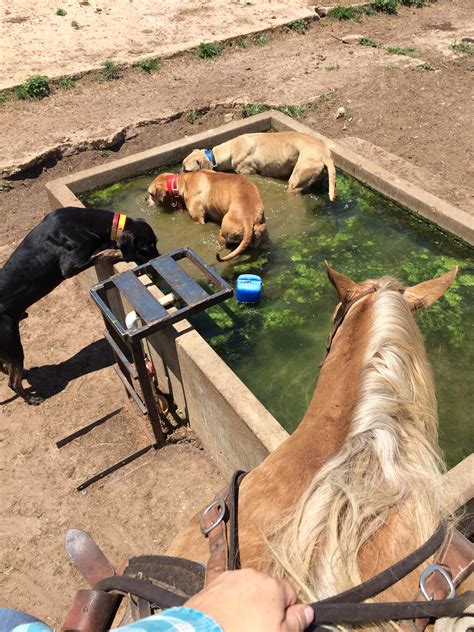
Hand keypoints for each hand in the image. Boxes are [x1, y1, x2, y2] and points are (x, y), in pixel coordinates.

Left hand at [185, 568, 313, 630]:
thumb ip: (297, 622)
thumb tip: (308, 611)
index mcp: (272, 585)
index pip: (290, 594)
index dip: (287, 613)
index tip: (279, 627)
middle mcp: (252, 575)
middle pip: (267, 590)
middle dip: (266, 607)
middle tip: (258, 629)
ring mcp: (230, 578)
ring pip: (246, 590)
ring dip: (246, 604)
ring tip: (238, 627)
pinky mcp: (212, 584)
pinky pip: (227, 592)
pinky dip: (228, 603)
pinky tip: (225, 620)